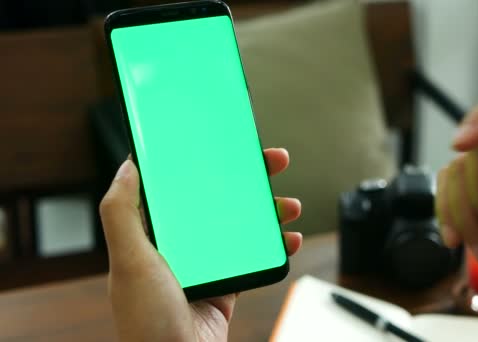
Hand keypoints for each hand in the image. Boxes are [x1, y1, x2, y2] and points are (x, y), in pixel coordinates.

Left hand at [99, 148, 301, 341]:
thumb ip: (121, 213)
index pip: (181, 185)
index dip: (203, 161)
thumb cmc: (146, 319)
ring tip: (289, 204)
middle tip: (271, 160)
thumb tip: (128, 165)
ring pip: (243, 225)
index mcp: (155, 233)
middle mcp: (182, 244)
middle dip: (248, 179)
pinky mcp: (227, 284)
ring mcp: (208, 264)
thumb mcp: (129, 260)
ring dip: (268, 211)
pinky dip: (275, 246)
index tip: (225, 142)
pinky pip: (256, 256)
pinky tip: (290, 238)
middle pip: (219, 199)